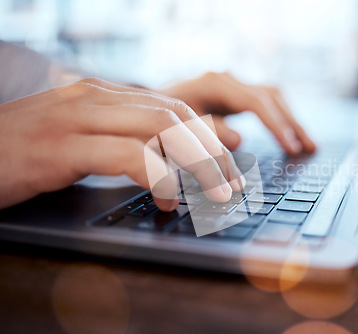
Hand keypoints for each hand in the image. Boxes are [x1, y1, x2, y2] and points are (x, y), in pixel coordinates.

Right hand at [0, 78, 243, 209]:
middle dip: (212, 152)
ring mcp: (76, 118)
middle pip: (174, 117)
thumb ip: (123, 138)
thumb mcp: (80, 139)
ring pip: (159, 130)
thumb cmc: (23, 150)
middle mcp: (93, 97)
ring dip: (197, 164)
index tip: (232, 161)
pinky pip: (126, 155)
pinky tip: (167, 199)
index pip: (172, 107)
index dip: (209, 135)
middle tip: (231, 184)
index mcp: (101, 94)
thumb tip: (169, 159)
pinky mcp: (59, 148)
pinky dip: (157, 178)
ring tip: (215, 193)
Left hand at [161, 72, 316, 153]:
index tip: (291, 147)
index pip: (257, 102)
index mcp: (216, 83)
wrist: (151, 101)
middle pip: (271, 97)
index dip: (276, 125)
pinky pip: (266, 103)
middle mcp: (229, 79)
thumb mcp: (179, 125)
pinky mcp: (236, 94)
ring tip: (308, 145)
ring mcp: (234, 85)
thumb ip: (207, 131)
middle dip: (291, 124)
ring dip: (291, 121)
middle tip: (309, 148)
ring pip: (273, 98)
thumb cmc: (161, 115)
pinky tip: (290, 134)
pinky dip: (280, 119)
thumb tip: (240, 140)